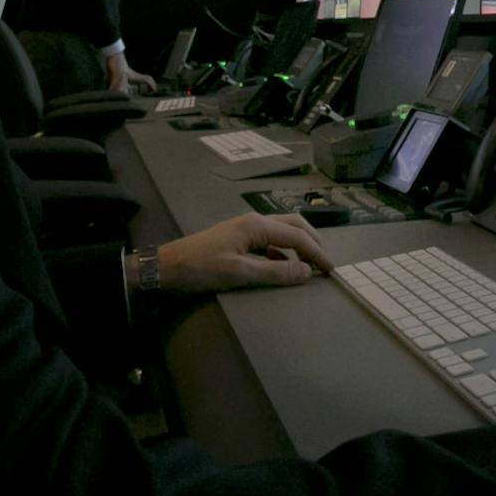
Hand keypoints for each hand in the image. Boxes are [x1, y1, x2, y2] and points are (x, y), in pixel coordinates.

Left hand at [157, 213, 332, 293]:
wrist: (164, 268)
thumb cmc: (200, 269)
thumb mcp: (239, 273)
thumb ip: (275, 273)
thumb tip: (307, 272)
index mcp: (256, 225)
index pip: (298, 236)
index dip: (316, 253)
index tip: (331, 270)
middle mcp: (253, 221)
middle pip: (294, 226)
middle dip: (313, 243)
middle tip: (325, 264)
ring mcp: (244, 229)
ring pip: (282, 232)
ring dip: (298, 246)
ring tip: (308, 266)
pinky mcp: (237, 239)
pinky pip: (269, 241)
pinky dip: (282, 252)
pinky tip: (282, 267)